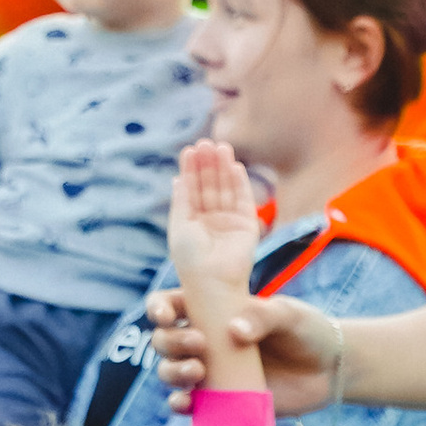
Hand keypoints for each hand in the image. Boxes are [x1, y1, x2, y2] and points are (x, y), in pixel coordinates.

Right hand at [150, 280, 337, 414]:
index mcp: (213, 310)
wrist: (330, 370)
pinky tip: (186, 402)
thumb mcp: (288, 315)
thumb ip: (264, 316)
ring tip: (198, 370)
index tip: (167, 315)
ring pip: (170, 372)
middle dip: (170, 342)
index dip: (159, 308)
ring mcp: (210, 372)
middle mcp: (205, 341)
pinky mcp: (219, 401)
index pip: (172, 305)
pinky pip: (188, 404)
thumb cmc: (307, 331)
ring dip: (172, 372)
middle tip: (199, 343)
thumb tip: (235, 331)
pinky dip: (180, 404)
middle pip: (164, 341)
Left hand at [165, 138, 265, 323]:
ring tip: (221, 146)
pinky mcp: (247, 227)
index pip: (192, 189)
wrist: (212, 284)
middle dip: (208, 164)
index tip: (189, 149)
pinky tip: (235, 167)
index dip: (191, 169)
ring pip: (226, 189)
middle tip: (206, 142)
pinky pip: (243, 201)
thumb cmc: (190, 260)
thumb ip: (182, 200)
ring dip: (223, 168)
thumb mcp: (180, 225)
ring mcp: (229, 222)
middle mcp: (211, 220)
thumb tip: (178, 177)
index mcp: (193, 221)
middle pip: (210, 185)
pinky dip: (240, 184)